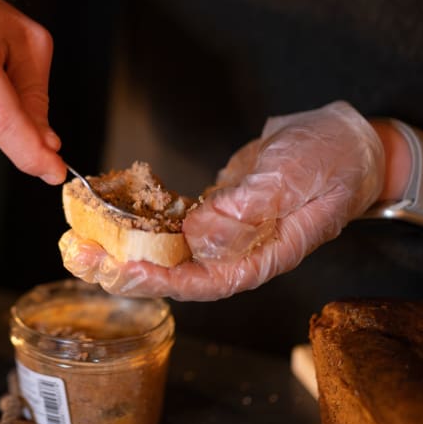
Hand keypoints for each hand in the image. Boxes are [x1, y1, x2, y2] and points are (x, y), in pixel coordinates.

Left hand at [60, 101, 385, 299]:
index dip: (167, 282)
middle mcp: (241, 252)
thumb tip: (200, 232)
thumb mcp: (298, 174)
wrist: (344, 140)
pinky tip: (107, 217)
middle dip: (127, 273)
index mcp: (266, 254)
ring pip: (167, 253)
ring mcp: (224, 234)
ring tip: (78, 246)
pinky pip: (171, 225)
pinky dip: (139, 223)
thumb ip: (252, 204)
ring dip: (122, 252)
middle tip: (83, 260)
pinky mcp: (213, 214)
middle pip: (178, 275)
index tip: (128, 273)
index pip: (212, 283)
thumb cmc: (334, 159)